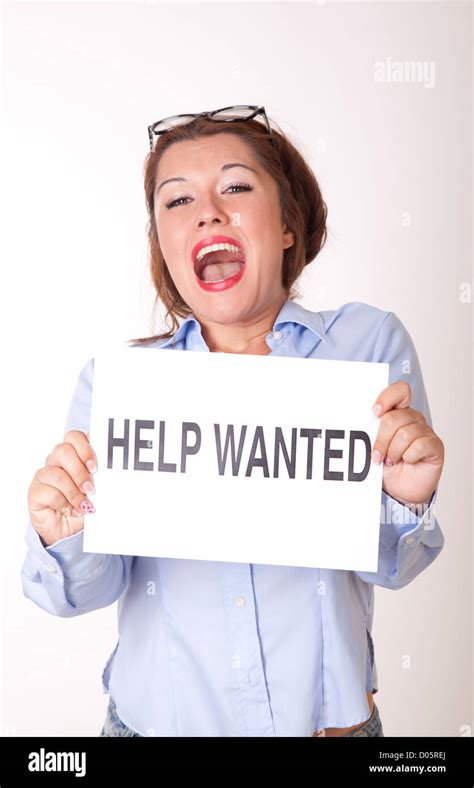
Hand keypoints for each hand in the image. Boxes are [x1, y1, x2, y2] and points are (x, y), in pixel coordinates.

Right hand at [27, 431, 96, 546]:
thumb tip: (112, 472)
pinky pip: (49, 492)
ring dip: (74, 492)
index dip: (85, 448)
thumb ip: (101, 476)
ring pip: (57, 474)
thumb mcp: (97, 490)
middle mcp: (56, 461)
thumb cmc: (83, 505)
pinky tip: (71, 511)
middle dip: (80, 471)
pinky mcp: (35, 491)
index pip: (74, 436)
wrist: (69, 530)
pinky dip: (64, 504)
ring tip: (84, 505)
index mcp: (73, 455)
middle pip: (63, 450)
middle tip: (90, 488)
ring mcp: (44, 475)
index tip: (95, 467)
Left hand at [371, 381, 443, 506]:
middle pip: (394, 418)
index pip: (400, 391)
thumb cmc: (386, 466)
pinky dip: (409, 457)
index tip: (374, 412)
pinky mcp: (435, 446)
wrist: (400, 489)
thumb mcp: (373, 446)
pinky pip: (419, 446)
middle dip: (381, 440)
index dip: (387, 398)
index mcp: (398, 413)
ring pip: (405, 434)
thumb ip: (370, 432)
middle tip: (377, 455)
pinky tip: (408, 462)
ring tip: (391, 461)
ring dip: (393, 452)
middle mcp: (413, 419)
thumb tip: (356, 423)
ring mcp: (426, 431)